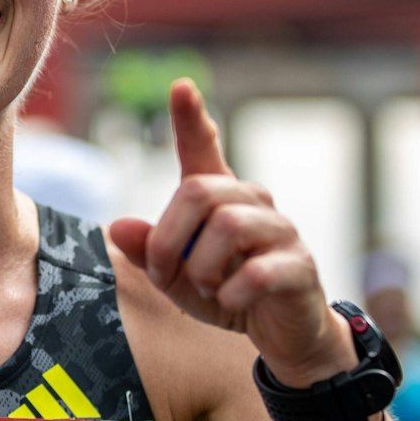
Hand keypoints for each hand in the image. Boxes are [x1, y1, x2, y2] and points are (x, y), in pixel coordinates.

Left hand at [108, 79, 353, 385]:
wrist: (286, 334)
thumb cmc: (228, 294)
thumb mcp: (178, 278)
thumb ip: (149, 253)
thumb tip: (118, 226)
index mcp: (221, 198)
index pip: (204, 149)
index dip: (191, 119)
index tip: (181, 86)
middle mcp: (254, 202)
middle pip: (197, 191)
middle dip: (168, 239)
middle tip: (165, 275)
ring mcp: (281, 231)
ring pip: (228, 226)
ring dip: (200, 268)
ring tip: (207, 290)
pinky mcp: (301, 266)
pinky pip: (257, 271)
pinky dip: (232, 293)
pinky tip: (232, 303)